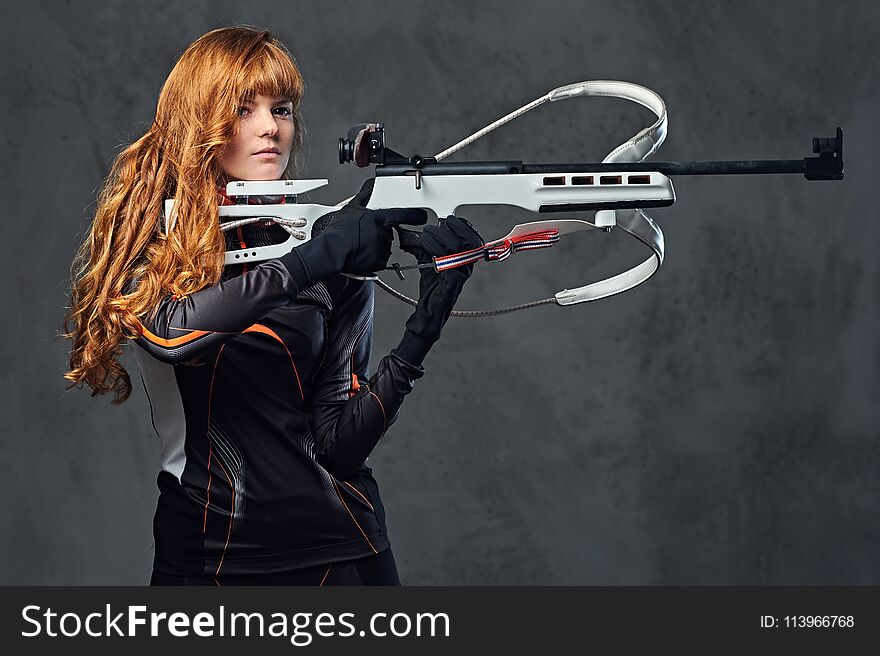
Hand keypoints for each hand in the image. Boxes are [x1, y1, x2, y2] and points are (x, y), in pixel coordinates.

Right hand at [292, 179, 427, 284]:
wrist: (331, 251)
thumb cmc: (338, 232)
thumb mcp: (351, 208)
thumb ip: (364, 196)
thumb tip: (369, 186)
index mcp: (378, 218)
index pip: (402, 215)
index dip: (414, 215)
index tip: (421, 216)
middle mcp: (382, 233)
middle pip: (389, 233)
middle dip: (380, 234)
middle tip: (364, 236)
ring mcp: (382, 248)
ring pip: (384, 247)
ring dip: (375, 247)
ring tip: (360, 245)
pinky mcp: (378, 262)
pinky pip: (380, 260)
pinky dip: (373, 258)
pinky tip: (361, 254)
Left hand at [392, 215, 483, 365]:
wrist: (428, 311)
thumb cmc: (431, 289)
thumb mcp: (428, 261)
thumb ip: (424, 247)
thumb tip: (411, 234)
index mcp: (465, 260)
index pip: (473, 237)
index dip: (464, 226)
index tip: (451, 219)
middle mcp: (467, 266)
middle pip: (468, 240)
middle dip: (453, 228)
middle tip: (437, 225)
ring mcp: (463, 273)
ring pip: (459, 247)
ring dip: (441, 236)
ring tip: (428, 233)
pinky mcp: (455, 280)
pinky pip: (449, 261)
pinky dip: (436, 249)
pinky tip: (427, 246)